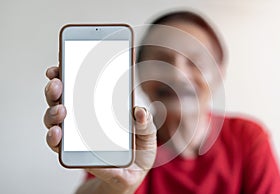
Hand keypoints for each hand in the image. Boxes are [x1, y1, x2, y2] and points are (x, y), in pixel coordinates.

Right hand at [44, 66, 156, 193]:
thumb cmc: (139, 149)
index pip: (81, 86)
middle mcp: (84, 118)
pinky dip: (54, 138)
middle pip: (63, 98)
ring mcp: (77, 134)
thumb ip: (145, 121)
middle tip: (57, 83)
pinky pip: (58, 144)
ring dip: (52, 112)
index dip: (69, 74)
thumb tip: (138, 111)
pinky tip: (57, 133)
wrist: (134, 174)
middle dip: (56, 88)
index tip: (62, 63)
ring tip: (60, 110)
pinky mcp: (74, 153)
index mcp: (101, 107)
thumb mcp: (147, 132)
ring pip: (55, 119)